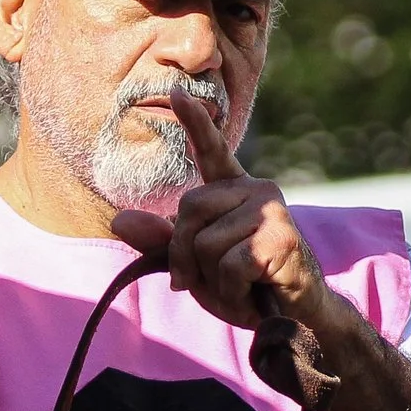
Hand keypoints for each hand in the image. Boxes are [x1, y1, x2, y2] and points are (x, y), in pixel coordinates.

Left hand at [108, 94, 337, 332]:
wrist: (292, 318)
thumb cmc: (243, 286)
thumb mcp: (194, 265)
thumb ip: (160, 242)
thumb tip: (118, 222)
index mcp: (233, 191)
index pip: (211, 151)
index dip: (195, 122)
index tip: (178, 92)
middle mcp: (255, 190)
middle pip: (188, 210)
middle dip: (185, 255)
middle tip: (212, 279)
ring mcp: (271, 210)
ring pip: (203, 242)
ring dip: (212, 279)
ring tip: (239, 285)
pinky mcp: (280, 237)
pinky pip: (227, 265)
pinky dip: (231, 290)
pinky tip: (253, 292)